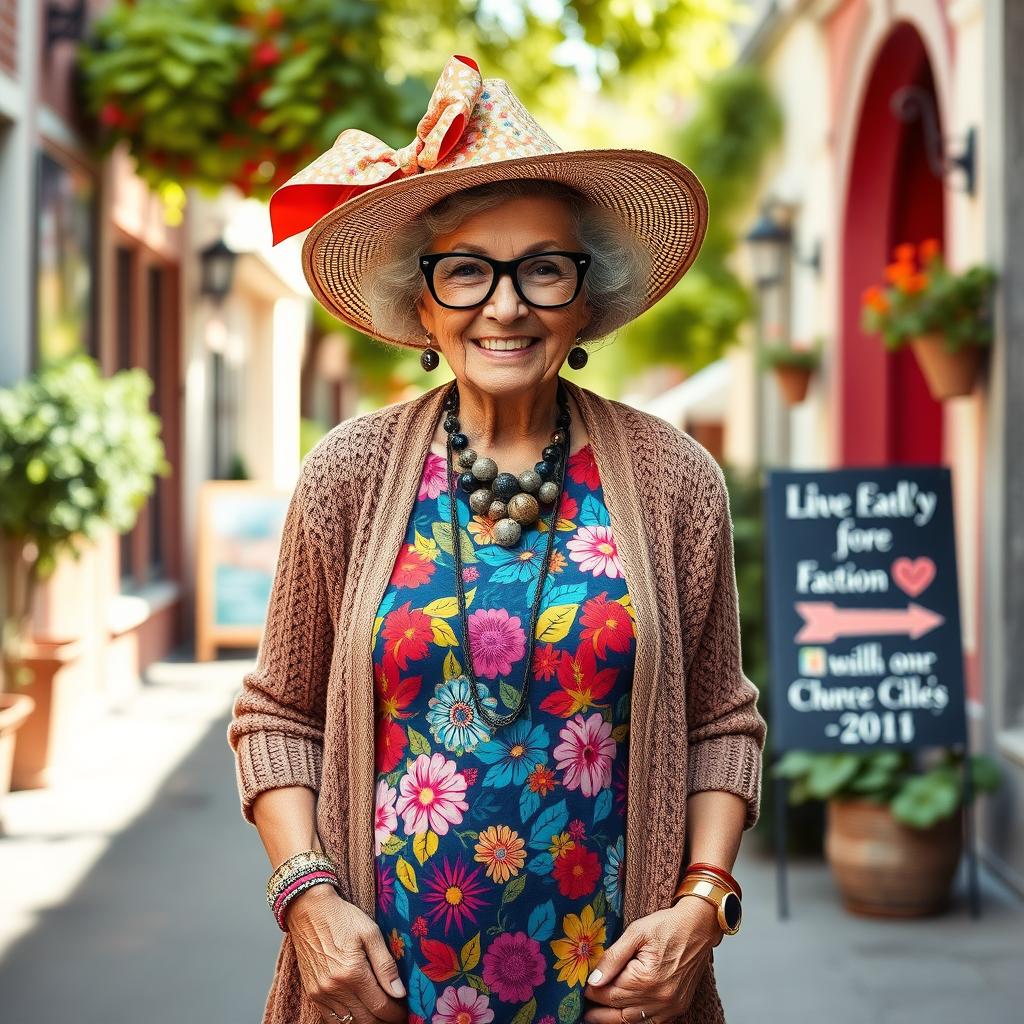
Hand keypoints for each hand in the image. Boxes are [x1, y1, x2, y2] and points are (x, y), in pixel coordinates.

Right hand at [286, 884, 407, 1022]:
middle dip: (384, 1020)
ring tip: (380, 1013)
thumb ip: (386, 965)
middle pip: (366, 1020)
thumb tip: (400, 993)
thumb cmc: (343, 918)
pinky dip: (348, 1020)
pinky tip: (360, 1011)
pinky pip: (332, 1019)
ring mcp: (320, 993)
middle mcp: (334, 988)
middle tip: (396, 1014)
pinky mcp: (312, 994)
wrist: (309, 910)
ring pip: (349, 1023)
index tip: (405, 1011)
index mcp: (353, 973)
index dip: (396, 1013)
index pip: (381, 1007)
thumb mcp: (371, 933)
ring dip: (367, 1022)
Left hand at [582, 898, 721, 1022]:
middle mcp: (659, 998)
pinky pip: (653, 1023)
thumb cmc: (668, 925)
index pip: (610, 993)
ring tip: (597, 1017)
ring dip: (614, 1020)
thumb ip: (613, 957)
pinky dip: (636, 1021)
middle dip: (599, 1010)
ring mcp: (671, 1005)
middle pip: (620, 1010)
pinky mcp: (678, 1006)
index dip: (593, 992)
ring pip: (634, 1021)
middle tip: (582, 1011)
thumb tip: (594, 979)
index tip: (581, 989)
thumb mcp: (636, 932)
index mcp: (646, 979)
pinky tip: (623, 1016)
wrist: (699, 927)